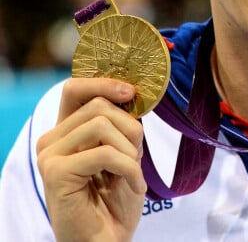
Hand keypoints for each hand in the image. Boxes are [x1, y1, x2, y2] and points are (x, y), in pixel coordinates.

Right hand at [37, 78, 146, 241]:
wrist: (108, 239)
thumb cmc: (116, 197)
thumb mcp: (125, 149)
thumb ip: (122, 122)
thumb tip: (131, 89)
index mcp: (66, 130)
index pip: (76, 88)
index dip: (104, 83)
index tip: (131, 92)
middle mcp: (51, 140)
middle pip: (98, 105)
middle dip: (129, 128)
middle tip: (136, 157)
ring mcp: (49, 156)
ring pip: (102, 125)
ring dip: (129, 150)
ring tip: (132, 173)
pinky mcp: (56, 173)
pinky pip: (105, 153)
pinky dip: (129, 168)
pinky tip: (133, 185)